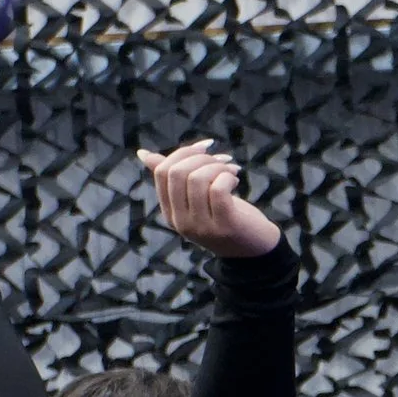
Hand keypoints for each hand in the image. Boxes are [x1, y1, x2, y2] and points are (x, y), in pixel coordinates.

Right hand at [138, 138, 279, 258]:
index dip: (183, 153)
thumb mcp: (196, 197)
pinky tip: (235, 180)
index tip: (206, 148)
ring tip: (231, 171)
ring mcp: (201, 227)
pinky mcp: (224, 226)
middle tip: (221, 161)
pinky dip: (228, 177)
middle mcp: (180, 222)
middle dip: (201, 158)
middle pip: (177, 173)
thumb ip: (173, 177)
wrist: (254, 248)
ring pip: (197, 178)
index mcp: (170, 213)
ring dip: (218, 166)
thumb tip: (142, 153)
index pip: (161, 172)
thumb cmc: (225, 215)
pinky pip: (218, 189)